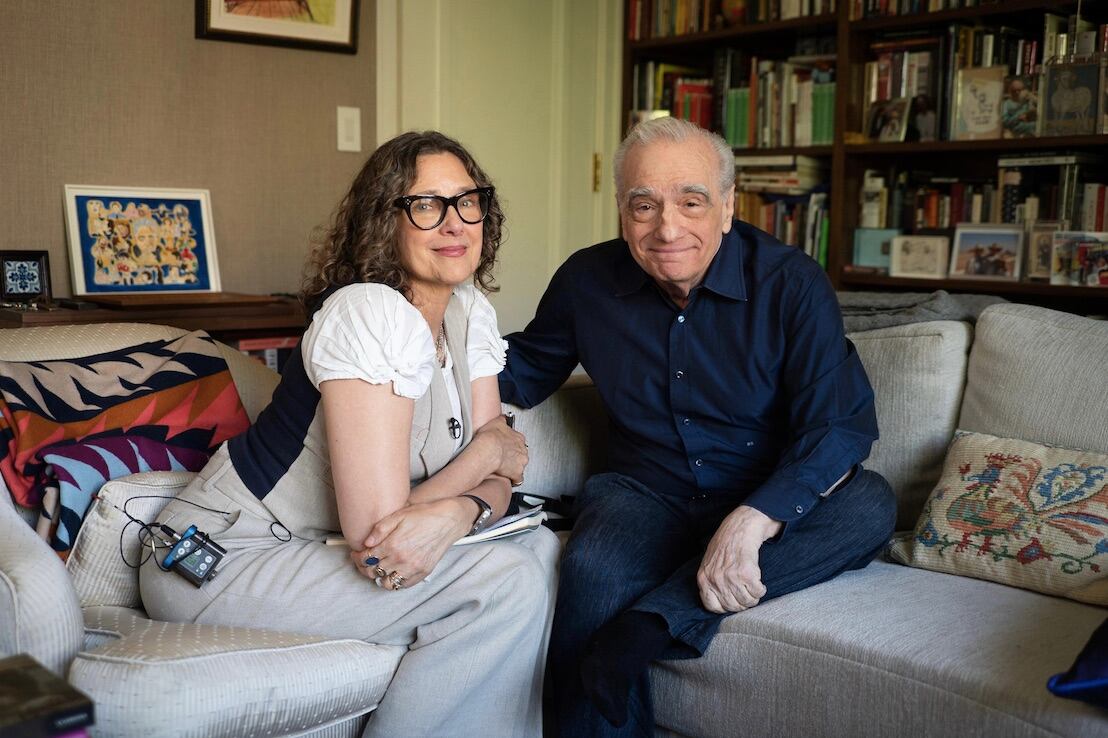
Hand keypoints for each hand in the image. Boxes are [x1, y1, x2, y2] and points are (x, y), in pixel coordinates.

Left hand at [349, 498, 471, 588]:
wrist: (448, 520)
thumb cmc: (423, 515)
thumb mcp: (399, 515)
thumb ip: (380, 529)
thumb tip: (366, 543)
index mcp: (392, 544)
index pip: (366, 558)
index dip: (357, 557)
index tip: (355, 553)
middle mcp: (401, 560)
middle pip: (373, 572)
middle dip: (363, 567)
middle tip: (362, 561)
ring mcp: (412, 568)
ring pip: (386, 583)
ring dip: (378, 577)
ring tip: (377, 568)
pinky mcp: (422, 573)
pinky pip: (402, 585)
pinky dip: (394, 581)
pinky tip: (392, 572)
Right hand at [473, 414, 527, 485]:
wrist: (487, 450)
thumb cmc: (489, 438)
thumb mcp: (496, 422)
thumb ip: (502, 420)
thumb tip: (502, 418)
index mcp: (518, 438)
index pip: (519, 441)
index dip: (511, 445)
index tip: (506, 446)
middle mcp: (522, 450)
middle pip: (521, 454)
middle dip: (513, 456)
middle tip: (503, 457)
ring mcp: (521, 462)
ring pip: (520, 466)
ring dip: (514, 467)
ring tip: (504, 467)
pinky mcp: (517, 473)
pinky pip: (518, 479)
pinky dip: (514, 479)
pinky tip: (508, 478)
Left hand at [697, 505, 782, 613]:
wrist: (741, 526)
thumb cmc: (726, 543)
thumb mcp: (709, 562)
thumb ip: (711, 581)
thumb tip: (720, 603)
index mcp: (704, 578)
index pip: (712, 606)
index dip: (726, 607)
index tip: (733, 601)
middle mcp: (715, 579)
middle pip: (733, 606)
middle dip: (743, 603)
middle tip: (748, 594)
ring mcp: (730, 577)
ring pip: (747, 602)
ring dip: (754, 596)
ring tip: (754, 587)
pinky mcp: (746, 574)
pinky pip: (758, 592)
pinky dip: (761, 589)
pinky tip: (759, 581)